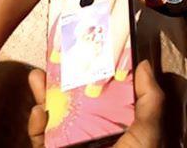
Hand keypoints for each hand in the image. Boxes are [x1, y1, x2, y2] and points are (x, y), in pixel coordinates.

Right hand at [27, 61, 163, 147]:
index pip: (107, 93)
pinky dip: (37, 124)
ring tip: (38, 76)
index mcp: (118, 125)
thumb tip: (144, 64)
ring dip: (44, 94)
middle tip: (56, 57)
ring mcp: (71, 144)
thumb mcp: (148, 133)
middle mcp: (93, 133)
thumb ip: (150, 100)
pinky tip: (39, 112)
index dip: (98, 72)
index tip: (90, 49)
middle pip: (75, 99)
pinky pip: (41, 138)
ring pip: (53, 115)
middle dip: (64, 78)